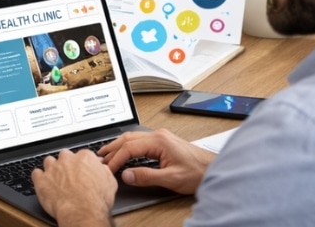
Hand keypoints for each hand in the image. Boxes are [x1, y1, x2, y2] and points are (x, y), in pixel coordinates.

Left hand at [32, 150, 115, 225]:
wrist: (82, 212)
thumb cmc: (96, 201)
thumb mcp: (110, 183)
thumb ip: (104, 171)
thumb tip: (102, 168)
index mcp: (84, 157)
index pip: (82, 155)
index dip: (82, 165)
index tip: (82, 171)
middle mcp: (67, 159)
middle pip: (64, 156)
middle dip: (66, 164)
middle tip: (70, 177)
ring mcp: (52, 168)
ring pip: (49, 162)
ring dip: (52, 169)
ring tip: (56, 180)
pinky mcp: (41, 179)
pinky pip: (36, 173)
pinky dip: (39, 178)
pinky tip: (44, 184)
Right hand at [98, 128, 212, 194]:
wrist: (214, 169)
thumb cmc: (197, 173)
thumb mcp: (171, 178)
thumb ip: (146, 176)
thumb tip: (127, 175)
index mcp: (158, 140)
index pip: (129, 147)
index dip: (116, 158)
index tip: (107, 168)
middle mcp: (158, 135)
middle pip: (128, 138)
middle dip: (112, 148)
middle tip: (100, 158)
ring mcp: (160, 137)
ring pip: (132, 138)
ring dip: (119, 145)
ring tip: (107, 154)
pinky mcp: (163, 141)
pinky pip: (139, 141)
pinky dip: (128, 146)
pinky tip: (124, 152)